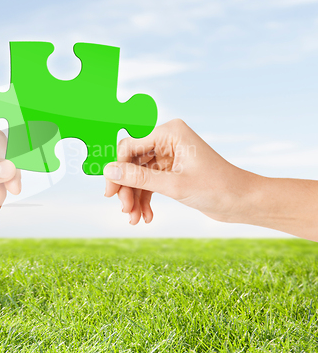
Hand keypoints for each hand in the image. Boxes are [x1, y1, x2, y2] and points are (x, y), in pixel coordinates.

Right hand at [103, 119, 258, 224]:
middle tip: (125, 210)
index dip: (117, 169)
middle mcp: (167, 140)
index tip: (110, 193)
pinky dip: (145, 199)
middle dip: (127, 188)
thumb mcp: (174, 185)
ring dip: (135, 197)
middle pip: (132, 162)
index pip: (130, 146)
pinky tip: (146, 217)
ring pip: (139, 175)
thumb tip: (108, 171)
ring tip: (135, 219)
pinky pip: (149, 182)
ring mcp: (169, 155)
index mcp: (170, 133)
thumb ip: (139, 178)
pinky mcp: (171, 170)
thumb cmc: (217, 188)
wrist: (243, 202)